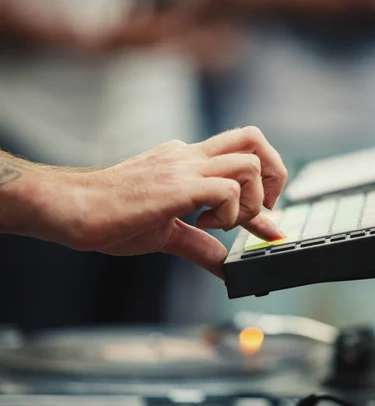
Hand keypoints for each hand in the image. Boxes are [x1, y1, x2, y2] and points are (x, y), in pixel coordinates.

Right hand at [25, 127, 286, 277]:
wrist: (67, 206)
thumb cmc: (107, 214)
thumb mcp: (166, 232)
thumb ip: (200, 245)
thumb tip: (225, 266)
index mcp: (186, 159)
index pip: (241, 155)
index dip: (268, 186)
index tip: (271, 221)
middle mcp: (189, 155)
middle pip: (255, 139)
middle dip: (275, 175)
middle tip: (261, 210)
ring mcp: (183, 166)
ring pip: (249, 163)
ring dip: (250, 201)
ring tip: (223, 222)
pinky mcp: (175, 185)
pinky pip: (226, 190)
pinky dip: (229, 213)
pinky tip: (204, 224)